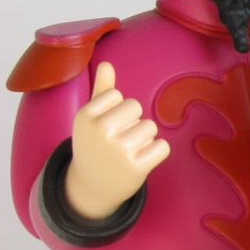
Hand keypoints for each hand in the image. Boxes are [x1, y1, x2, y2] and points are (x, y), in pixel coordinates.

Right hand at [64, 62, 170, 219]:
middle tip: (118, 139)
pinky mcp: (136, 167)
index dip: (118, 111)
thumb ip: (102, 90)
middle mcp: (100, 132)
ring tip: (128, 151)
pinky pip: (163, 147)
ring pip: (151, 127)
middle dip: (133, 122)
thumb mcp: (92, 118)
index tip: (106, 126)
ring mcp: (118, 150)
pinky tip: (141, 160)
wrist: (93, 185)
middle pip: (136, 108)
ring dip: (145, 138)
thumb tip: (107, 64)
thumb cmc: (95, 144)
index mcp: (86, 116)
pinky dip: (157, 152)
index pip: (119, 96)